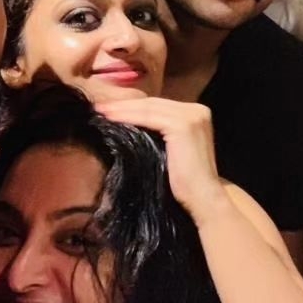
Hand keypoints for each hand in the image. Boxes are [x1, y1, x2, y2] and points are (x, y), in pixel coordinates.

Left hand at [94, 97, 230, 224]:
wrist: (203, 199)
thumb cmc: (184, 183)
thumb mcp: (170, 150)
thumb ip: (159, 133)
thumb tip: (130, 123)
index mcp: (195, 113)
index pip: (157, 106)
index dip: (132, 106)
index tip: (108, 108)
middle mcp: (197, 109)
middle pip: (153, 103)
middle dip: (124, 104)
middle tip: (99, 106)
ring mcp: (192, 115)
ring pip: (149, 108)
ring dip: (122, 108)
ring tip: (100, 111)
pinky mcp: (183, 124)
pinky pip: (150, 117)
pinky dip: (128, 116)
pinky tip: (111, 118)